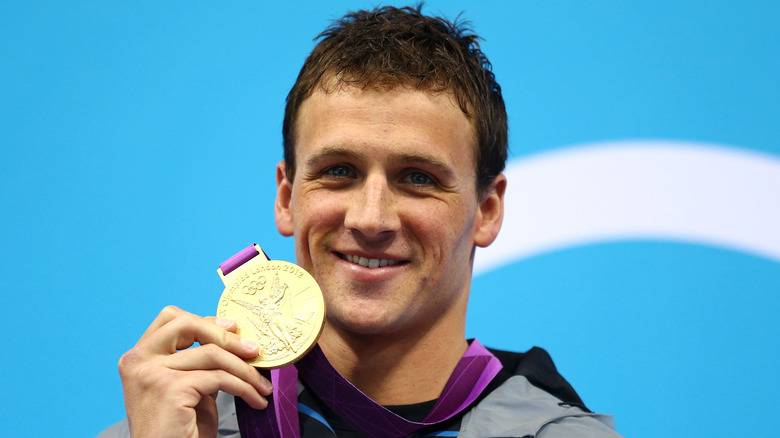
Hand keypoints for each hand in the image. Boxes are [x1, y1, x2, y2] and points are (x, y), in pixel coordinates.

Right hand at [118, 306, 271, 437]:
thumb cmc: (177, 431)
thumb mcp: (188, 388)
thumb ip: (199, 363)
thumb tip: (233, 341)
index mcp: (138, 357)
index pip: (171, 319)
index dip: (206, 321)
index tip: (234, 329)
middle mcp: (138, 361)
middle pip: (187, 324)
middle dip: (226, 335)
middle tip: (254, 351)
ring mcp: (152, 373)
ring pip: (211, 353)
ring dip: (245, 370)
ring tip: (262, 386)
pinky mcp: (170, 389)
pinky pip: (219, 378)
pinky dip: (244, 388)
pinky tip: (255, 400)